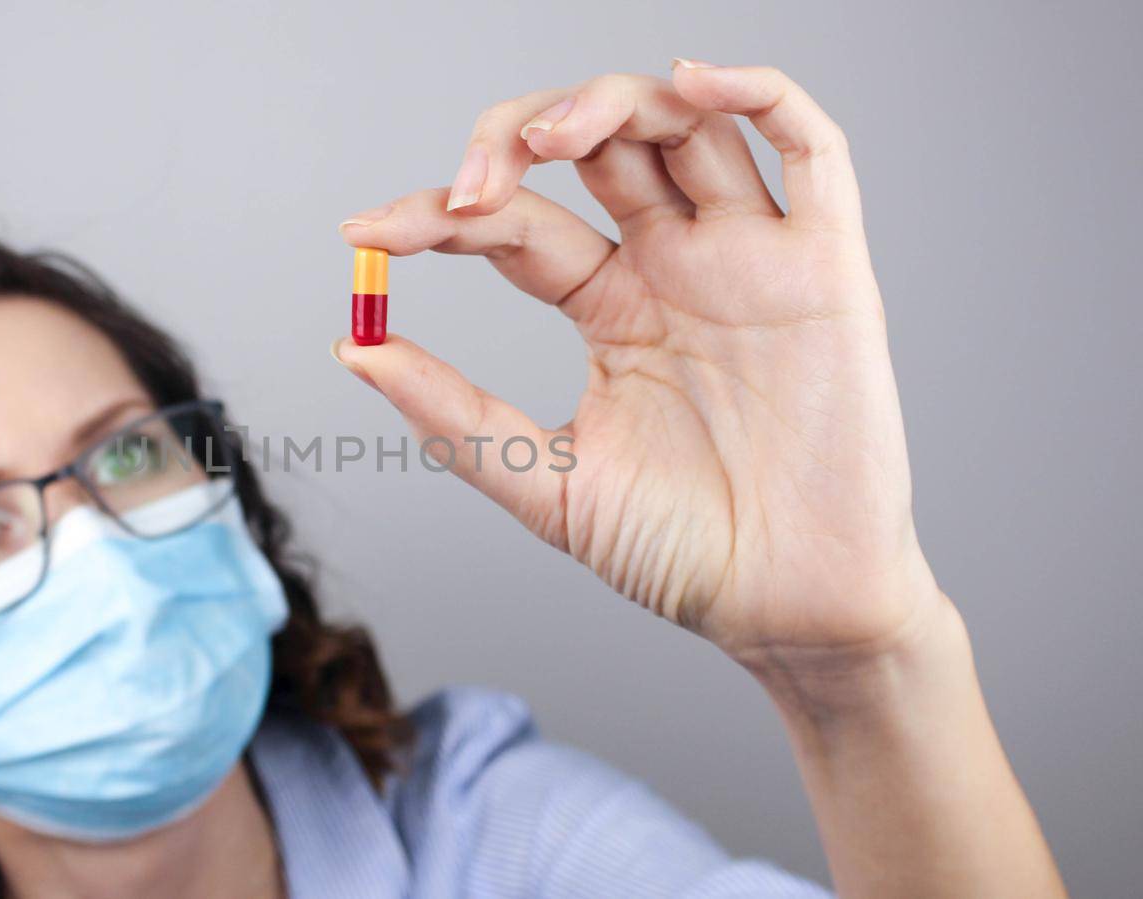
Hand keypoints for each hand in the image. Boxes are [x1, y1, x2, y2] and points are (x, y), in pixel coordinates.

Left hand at [335, 62, 948, 672]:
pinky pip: (812, 151)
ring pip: (686, 124)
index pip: (517, 224)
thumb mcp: (547, 483)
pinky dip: (761, 94)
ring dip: (609, 103)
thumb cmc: (682, 554)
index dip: (437, 214)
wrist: (788, 613)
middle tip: (465, 190)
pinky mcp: (828, 269)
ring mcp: (752, 258)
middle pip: (596, 145)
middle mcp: (677, 266)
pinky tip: (696, 79)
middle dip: (515, 140)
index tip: (364, 236)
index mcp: (612, 307)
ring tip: (547, 139)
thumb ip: (456, 416)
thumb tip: (354, 348)